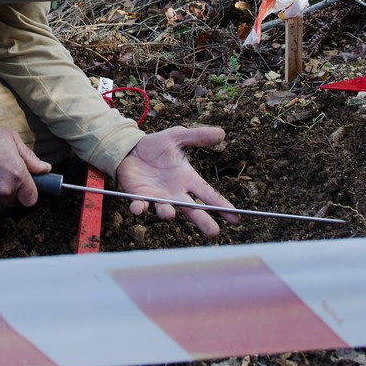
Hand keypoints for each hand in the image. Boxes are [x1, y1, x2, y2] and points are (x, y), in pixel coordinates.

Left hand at [114, 126, 237, 236]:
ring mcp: (157, 196)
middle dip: (202, 221)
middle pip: (192, 210)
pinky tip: (138, 209)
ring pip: (166, 209)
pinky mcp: (139, 196)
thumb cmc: (156, 146)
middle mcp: (175, 192)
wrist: (130, 148)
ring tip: (169, 214)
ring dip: (167, 212)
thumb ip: (198, 136)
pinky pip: (140, 205)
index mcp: (187, 179)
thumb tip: (222, 133)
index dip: (222, 206)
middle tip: (213, 232)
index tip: (235, 218)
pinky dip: (139, 208)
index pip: (208, 194)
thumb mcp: (177, 137)